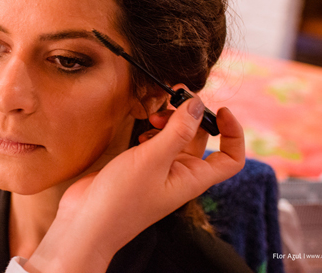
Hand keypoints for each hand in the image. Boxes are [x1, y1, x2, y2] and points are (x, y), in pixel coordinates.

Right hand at [23, 95, 244, 272]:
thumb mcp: (153, 159)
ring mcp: (161, 171)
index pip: (231, 159)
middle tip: (172, 101)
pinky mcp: (141, 167)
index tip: (220, 109)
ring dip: (169, 122)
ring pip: (176, 138)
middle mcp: (181, 174)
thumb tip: (197, 104)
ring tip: (152, 117)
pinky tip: (140, 130)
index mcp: (193, 178)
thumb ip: (178, 130)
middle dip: (190, 117)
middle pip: (201, 139)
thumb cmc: (121, 199)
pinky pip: (156, 142)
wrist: (87, 221)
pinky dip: (152, 130)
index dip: (233, 133)